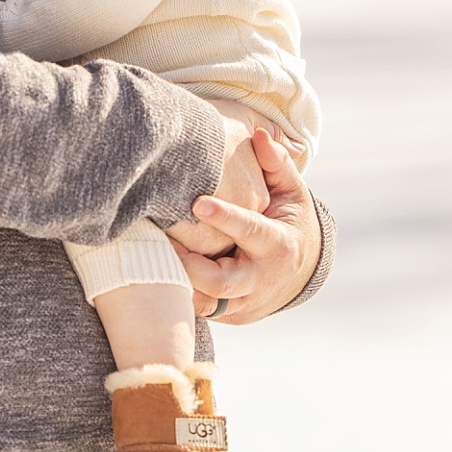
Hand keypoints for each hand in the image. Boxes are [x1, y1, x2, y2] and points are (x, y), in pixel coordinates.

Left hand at [168, 127, 322, 322]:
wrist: (300, 273)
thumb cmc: (290, 222)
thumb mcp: (292, 193)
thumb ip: (276, 165)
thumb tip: (261, 135)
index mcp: (278, 244)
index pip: (250, 231)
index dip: (225, 218)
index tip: (197, 202)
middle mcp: (260, 278)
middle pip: (220, 281)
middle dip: (188, 263)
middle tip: (161, 237)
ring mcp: (244, 302)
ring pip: (204, 302)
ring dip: (177, 281)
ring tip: (151, 252)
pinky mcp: (229, 316)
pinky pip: (200, 308)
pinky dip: (179, 292)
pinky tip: (156, 270)